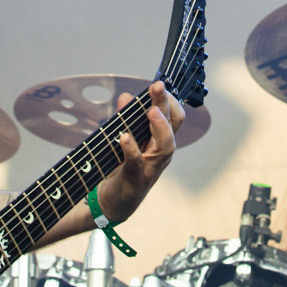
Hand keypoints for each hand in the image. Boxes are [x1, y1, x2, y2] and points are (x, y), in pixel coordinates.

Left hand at [95, 82, 185, 221]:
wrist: (113, 202)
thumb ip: (125, 118)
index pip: (174, 117)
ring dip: (160, 127)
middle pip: (172, 126)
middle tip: (157, 87)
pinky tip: (124, 136)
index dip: (169, 100)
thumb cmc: (122, 168)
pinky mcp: (136, 179)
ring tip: (151, 112)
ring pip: (166, 146)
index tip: (159, 84)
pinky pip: (136, 163)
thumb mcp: (124, 139)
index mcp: (160, 140)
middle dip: (165, 104)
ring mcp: (151, 167)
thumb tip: (126, 97)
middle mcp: (160, 153)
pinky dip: (131, 149)